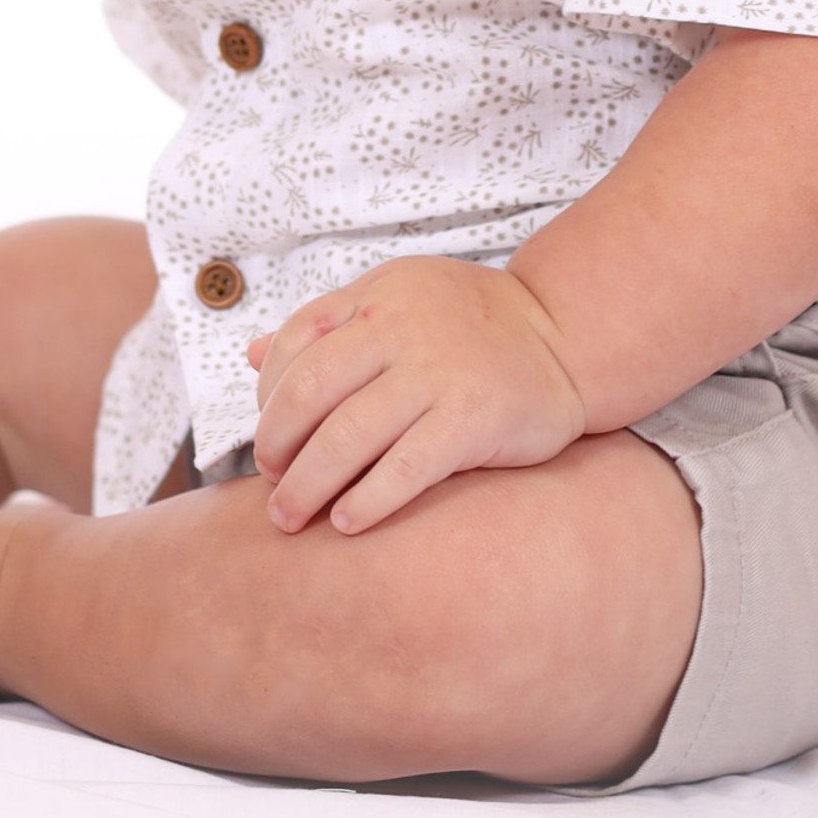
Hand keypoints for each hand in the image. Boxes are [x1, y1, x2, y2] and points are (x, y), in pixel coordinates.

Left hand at [246, 255, 586, 534]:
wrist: (565, 336)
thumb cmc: (472, 325)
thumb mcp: (397, 299)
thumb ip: (330, 326)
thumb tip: (252, 355)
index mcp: (377, 294)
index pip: (295, 342)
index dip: (267, 397)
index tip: (268, 437)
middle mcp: (401, 327)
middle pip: (309, 392)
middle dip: (276, 447)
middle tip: (272, 484)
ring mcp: (438, 373)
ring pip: (346, 436)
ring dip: (306, 486)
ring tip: (292, 518)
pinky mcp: (472, 418)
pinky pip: (403, 469)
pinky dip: (366, 501)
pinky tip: (348, 523)